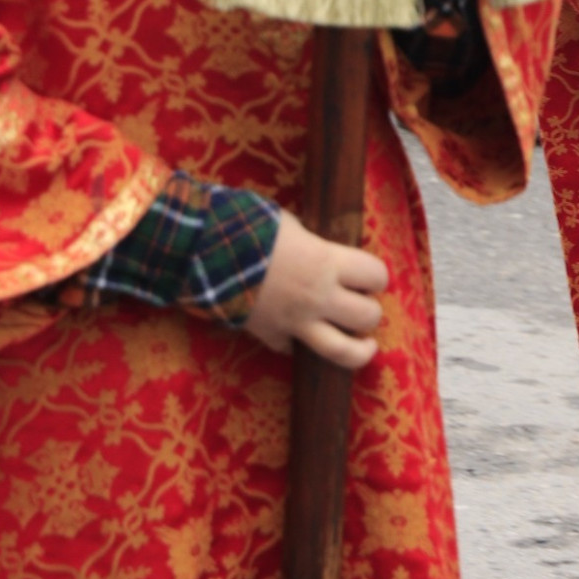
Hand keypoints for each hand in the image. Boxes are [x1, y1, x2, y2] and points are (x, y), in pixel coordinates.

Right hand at [245, 211, 387, 369]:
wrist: (201, 252)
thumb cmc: (248, 226)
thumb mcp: (294, 226)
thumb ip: (317, 244)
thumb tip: (329, 253)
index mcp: (327, 262)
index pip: (376, 275)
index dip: (377, 276)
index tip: (370, 276)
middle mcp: (318, 297)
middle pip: (369, 316)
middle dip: (370, 310)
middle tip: (361, 303)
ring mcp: (295, 322)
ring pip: (343, 352)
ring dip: (359, 349)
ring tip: (365, 345)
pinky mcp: (270, 337)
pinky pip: (294, 351)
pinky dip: (300, 346)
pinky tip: (303, 338)